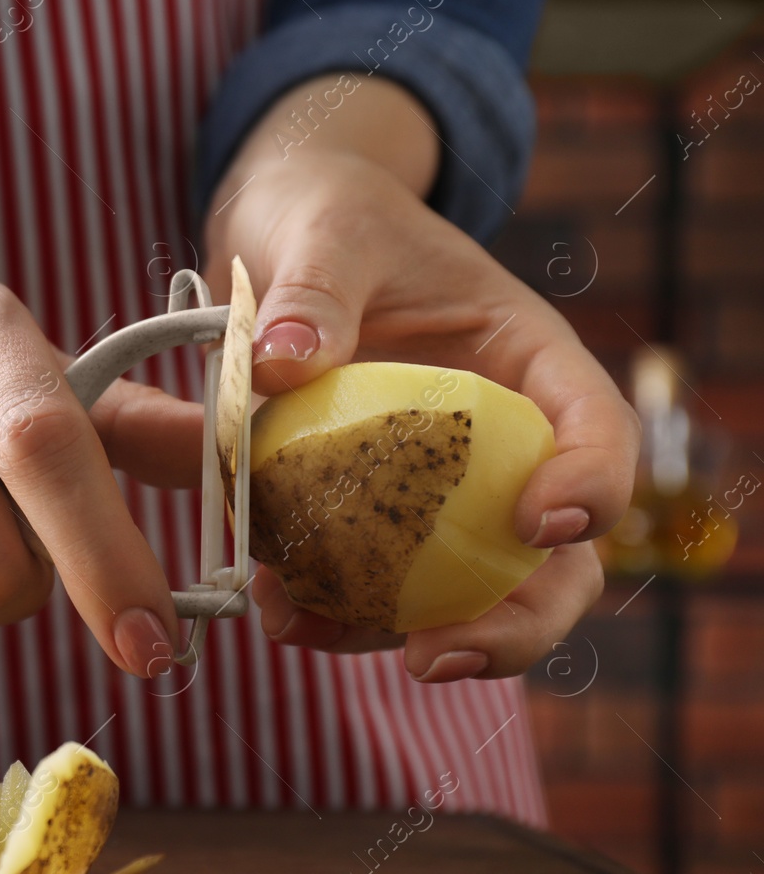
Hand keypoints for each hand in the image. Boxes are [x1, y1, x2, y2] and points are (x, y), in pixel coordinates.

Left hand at [206, 85, 638, 682]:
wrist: (279, 237)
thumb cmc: (331, 217)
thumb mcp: (328, 232)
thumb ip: (314, 290)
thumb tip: (283, 361)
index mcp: (526, 362)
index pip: (595, 429)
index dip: (593, 485)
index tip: (544, 521)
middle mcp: (497, 440)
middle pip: (548, 554)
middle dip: (514, 620)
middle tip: (440, 656)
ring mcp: (436, 489)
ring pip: (460, 590)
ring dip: (398, 631)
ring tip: (312, 631)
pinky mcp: (367, 514)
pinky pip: (369, 580)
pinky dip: (330, 606)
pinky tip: (277, 608)